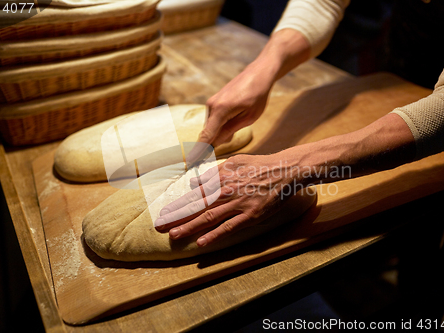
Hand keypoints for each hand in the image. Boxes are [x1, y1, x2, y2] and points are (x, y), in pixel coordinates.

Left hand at [154, 152, 304, 246]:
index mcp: (220, 177)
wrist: (285, 170)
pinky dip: (214, 235)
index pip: (193, 194)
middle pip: (196, 206)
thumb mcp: (234, 161)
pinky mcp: (250, 215)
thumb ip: (213, 172)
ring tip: (173, 236)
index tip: (163, 213)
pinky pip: (229, 227)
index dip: (177, 204)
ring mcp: (237, 204)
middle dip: (176, 217)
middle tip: (159, 227)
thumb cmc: (259, 165)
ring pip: (208, 217)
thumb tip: (193, 182)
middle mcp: (225, 190)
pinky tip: (201, 243)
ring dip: (189, 227)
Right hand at [199, 59, 274, 147]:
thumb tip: (215, 144)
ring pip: (211, 126)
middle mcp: (211, 105)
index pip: (206, 136)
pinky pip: (214, 119)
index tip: (190, 163)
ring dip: (221, 131)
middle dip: (217, 141)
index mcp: (220, 110)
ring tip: (240, 119)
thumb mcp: (249, 117)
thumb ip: (230, 130)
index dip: (198, 151)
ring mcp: (211, 102)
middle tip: (236, 130)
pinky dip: (221, 124)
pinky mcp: (213, 101)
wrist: (258, 74)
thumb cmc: (257, 96)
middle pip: (208, 133)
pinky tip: (236, 116)